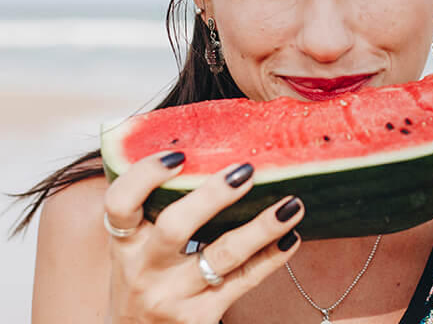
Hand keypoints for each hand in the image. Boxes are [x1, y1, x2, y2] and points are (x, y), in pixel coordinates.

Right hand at [103, 151, 302, 322]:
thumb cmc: (145, 276)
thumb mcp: (137, 245)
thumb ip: (158, 206)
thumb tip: (204, 148)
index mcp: (125, 241)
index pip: (120, 202)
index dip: (146, 175)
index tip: (179, 155)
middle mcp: (143, 269)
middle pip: (176, 227)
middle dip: (213, 196)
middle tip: (247, 170)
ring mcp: (172, 297)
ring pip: (222, 256)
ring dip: (261, 227)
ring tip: (292, 204)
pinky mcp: (199, 319)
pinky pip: (243, 282)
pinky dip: (270, 258)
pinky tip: (291, 237)